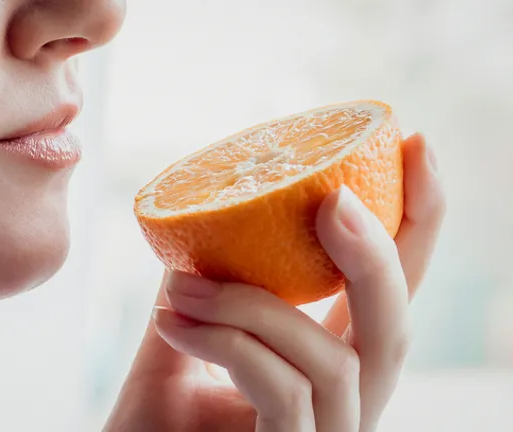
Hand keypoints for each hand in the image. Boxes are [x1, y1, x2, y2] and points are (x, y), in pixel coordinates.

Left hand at [104, 134, 445, 431]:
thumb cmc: (151, 426)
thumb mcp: (179, 340)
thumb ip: (202, 287)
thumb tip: (202, 217)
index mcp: (324, 370)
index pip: (388, 297)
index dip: (415, 225)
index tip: (415, 146)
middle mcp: (339, 406)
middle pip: (395, 330)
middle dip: (376, 254)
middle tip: (333, 197)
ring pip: (333, 360)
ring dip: (254, 304)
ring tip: (182, 285)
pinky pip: (283, 390)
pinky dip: (228, 343)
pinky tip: (171, 322)